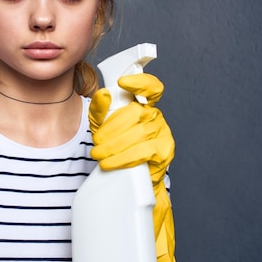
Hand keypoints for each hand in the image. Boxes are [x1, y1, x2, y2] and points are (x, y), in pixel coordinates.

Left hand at [89, 72, 176, 261]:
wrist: (127, 179)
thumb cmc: (116, 146)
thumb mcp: (102, 126)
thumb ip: (100, 110)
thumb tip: (102, 95)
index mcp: (143, 105)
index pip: (150, 87)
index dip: (140, 82)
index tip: (123, 83)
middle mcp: (155, 116)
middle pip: (136, 113)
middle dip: (112, 128)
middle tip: (97, 142)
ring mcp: (162, 133)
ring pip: (138, 134)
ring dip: (114, 145)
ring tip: (99, 154)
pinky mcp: (164, 152)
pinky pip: (143, 152)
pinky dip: (123, 158)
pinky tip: (110, 162)